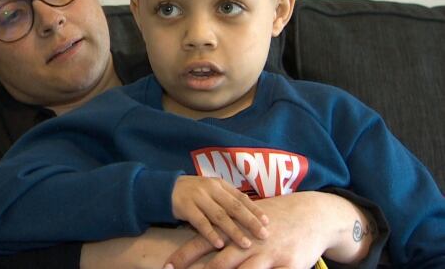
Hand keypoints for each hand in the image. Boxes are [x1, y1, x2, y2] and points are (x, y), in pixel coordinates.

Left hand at [164, 191, 372, 268]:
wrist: (312, 215)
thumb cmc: (274, 218)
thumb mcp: (246, 217)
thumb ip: (225, 227)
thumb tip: (202, 234)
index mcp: (234, 229)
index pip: (203, 242)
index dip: (184, 256)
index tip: (167, 266)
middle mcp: (248, 243)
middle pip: (219, 263)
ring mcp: (268, 256)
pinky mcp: (288, 266)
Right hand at [171, 176, 268, 248]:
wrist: (165, 188)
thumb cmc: (193, 192)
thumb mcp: (210, 189)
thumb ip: (226, 198)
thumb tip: (251, 211)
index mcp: (218, 184)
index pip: (240, 197)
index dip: (254, 209)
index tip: (267, 222)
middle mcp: (210, 188)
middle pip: (234, 207)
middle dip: (250, 221)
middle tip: (263, 234)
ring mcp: (197, 197)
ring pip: (219, 216)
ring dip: (234, 231)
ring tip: (245, 243)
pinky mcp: (185, 206)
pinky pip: (200, 222)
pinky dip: (211, 234)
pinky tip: (220, 244)